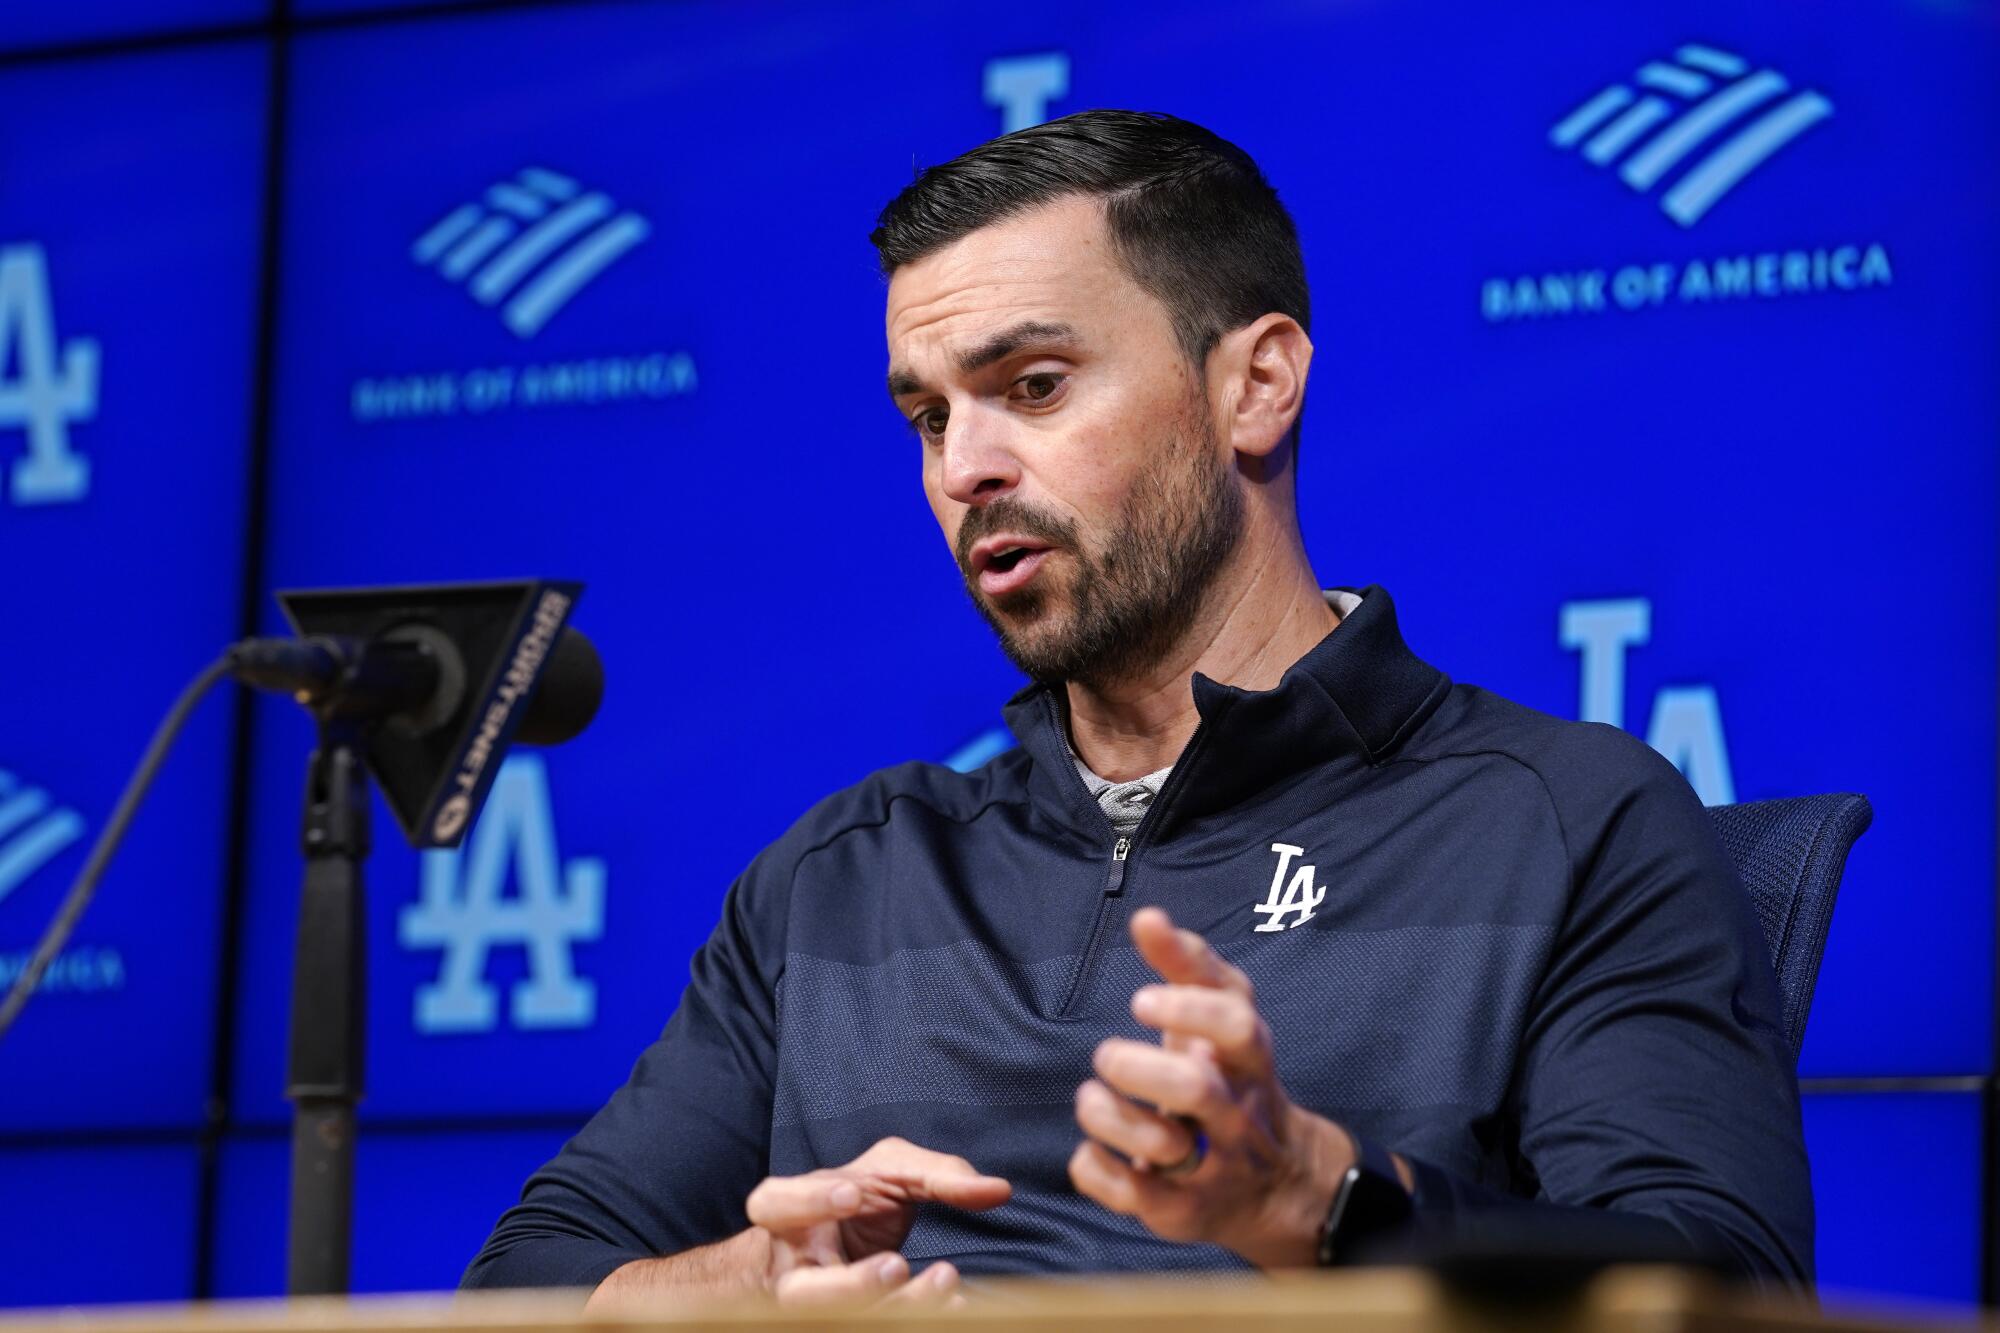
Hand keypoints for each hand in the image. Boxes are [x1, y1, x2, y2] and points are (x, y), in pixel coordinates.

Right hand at [745, 1135, 1011, 1306]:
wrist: (847, 1243)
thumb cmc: (861, 1200)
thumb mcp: (892, 1172)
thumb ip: (939, 1175)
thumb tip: (998, 1190)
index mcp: (788, 1214)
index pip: (774, 1204)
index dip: (807, 1201)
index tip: (852, 1194)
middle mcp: (791, 1268)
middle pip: (800, 1291)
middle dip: (849, 1284)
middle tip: (896, 1266)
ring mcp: (813, 1308)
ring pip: (839, 1321)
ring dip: (893, 1309)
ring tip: (944, 1280)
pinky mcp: (841, 1321)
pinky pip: (867, 1327)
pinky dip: (913, 1320)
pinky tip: (953, 1307)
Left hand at [1068, 907, 1373, 1267]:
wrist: (1279, 1185)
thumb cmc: (1232, 1080)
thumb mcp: (1224, 1020)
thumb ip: (1187, 965)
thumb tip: (1146, 915)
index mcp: (1249, 1061)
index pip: (1235, 1026)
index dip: (1186, 1008)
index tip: (1140, 999)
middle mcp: (1237, 1114)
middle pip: (1195, 1089)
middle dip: (1140, 1068)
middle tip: (1108, 1055)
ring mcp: (1211, 1166)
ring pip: (1162, 1146)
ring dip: (1110, 1117)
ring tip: (1092, 1098)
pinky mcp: (1180, 1210)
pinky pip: (1129, 1193)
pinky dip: (1095, 1167)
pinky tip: (1091, 1148)